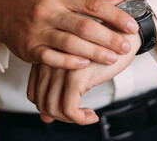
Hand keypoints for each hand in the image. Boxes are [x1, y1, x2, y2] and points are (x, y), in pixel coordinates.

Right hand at [0, 0, 138, 68]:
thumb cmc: (34, 0)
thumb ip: (87, 0)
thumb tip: (119, 2)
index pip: (93, 4)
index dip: (115, 16)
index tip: (131, 26)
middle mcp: (48, 11)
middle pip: (85, 26)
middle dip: (109, 38)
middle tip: (126, 46)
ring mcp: (37, 30)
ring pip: (70, 44)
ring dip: (95, 52)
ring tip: (112, 58)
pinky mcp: (29, 48)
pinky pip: (52, 58)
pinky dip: (69, 62)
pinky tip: (85, 64)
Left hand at [26, 29, 141, 124]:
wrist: (123, 37)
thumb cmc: (101, 53)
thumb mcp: (75, 72)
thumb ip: (57, 91)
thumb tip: (45, 119)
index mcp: (46, 57)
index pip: (33, 93)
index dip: (48, 107)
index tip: (67, 110)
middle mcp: (48, 61)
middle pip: (42, 102)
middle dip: (60, 116)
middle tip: (79, 115)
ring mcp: (60, 68)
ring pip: (53, 108)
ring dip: (70, 119)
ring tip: (87, 115)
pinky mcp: (75, 76)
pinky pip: (70, 109)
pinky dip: (80, 119)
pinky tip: (92, 115)